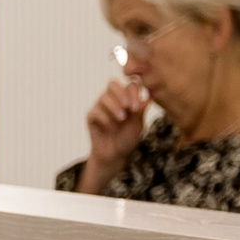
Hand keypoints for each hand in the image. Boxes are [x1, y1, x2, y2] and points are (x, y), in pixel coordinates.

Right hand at [78, 77, 150, 194]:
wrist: (114, 155)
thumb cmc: (128, 138)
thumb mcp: (138, 125)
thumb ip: (140, 110)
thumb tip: (148, 95)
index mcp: (127, 99)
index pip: (129, 85)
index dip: (133, 92)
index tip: (137, 107)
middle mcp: (113, 100)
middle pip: (112, 84)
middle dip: (121, 93)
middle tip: (129, 107)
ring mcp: (100, 107)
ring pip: (104, 97)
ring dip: (114, 107)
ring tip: (122, 119)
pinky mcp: (91, 116)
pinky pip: (95, 110)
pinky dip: (105, 118)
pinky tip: (110, 127)